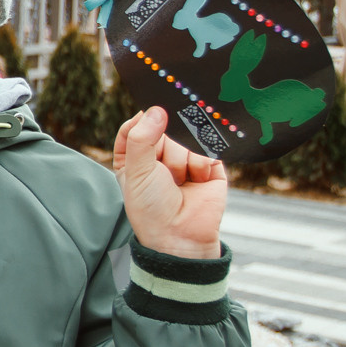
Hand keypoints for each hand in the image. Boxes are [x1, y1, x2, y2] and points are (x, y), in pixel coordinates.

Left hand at [113, 106, 225, 258]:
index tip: (146, 123)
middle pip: (165, 128)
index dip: (142, 123)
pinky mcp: (210, 166)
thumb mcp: (136, 171)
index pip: (136, 126)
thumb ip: (142, 138)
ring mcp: (186, 160)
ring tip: (179, 181)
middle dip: (166, 146)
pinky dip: (202, 163)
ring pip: (187, 136)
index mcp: (135, 157)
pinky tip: (197, 180)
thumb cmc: (151, 209)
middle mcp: (160, 157)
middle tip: (164, 171)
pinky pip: (208, 148)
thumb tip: (156, 110)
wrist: (181, 236)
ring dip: (183, 158)